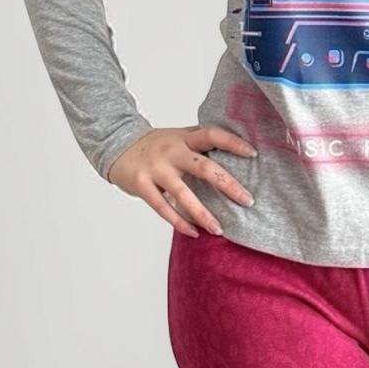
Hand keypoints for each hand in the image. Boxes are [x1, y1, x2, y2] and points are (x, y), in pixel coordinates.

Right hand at [105, 124, 257, 236]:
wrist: (115, 143)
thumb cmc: (156, 146)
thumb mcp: (178, 138)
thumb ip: (199, 148)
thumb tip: (235, 165)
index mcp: (184, 138)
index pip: (212, 134)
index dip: (233, 142)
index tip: (253, 154)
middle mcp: (172, 151)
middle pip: (204, 167)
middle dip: (228, 185)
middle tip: (248, 201)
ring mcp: (156, 168)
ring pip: (183, 193)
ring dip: (203, 214)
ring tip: (219, 230)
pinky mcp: (142, 184)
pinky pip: (163, 207)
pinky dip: (179, 222)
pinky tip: (194, 233)